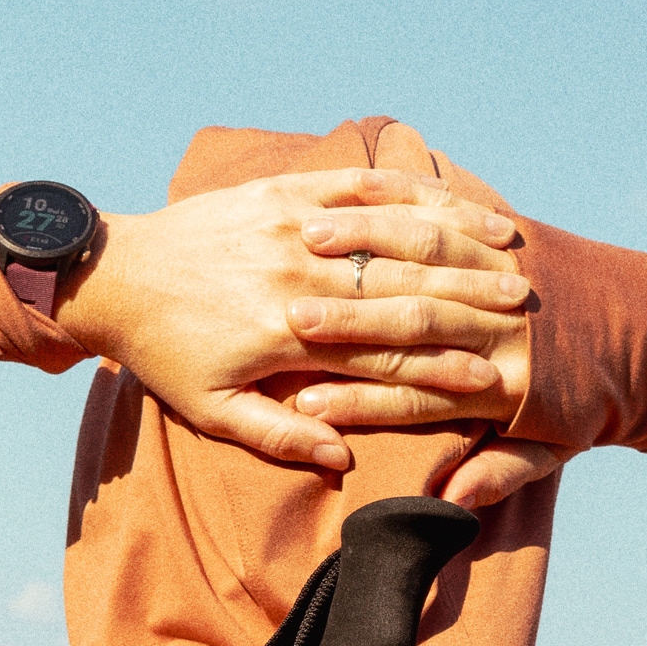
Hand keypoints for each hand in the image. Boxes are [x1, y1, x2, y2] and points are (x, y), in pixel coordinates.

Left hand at [54, 171, 529, 477]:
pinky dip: (409, 191)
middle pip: (401, 290)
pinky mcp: (282, 192)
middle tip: (529, 313)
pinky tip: (452, 199)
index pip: (382, 355)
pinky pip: (357, 185)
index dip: (441, 368)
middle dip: (470, 300)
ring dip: (457, 242)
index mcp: (289, 338)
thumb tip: (340, 460)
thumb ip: (279, 437)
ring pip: (391, 232)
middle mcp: (297, 278)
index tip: (494, 379)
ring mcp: (291, 228)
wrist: (117, 277)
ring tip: (511, 253)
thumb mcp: (213, 411)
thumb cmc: (165, 354)